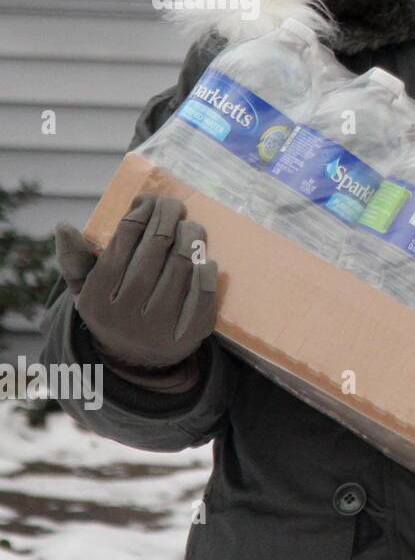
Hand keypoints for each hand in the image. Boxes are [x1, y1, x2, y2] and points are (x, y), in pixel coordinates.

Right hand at [54, 192, 217, 369]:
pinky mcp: (190, 332)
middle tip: (174, 204)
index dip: (139, 215)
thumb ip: (75, 260)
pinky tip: (204, 257)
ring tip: (191, 226)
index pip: (121, 242)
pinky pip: (203, 291)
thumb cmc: (113, 310)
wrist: (138, 359)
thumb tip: (64, 226)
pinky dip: (206, 269)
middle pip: (154, 249)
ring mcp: (160, 325)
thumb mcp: (86, 291)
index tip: (149, 201)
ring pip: (181, 266)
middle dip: (167, 218)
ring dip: (190, 237)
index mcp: (97, 297)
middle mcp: (126, 313)